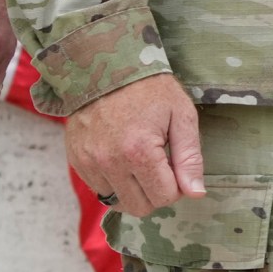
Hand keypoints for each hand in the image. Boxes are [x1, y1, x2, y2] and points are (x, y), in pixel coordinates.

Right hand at [66, 72, 203, 217]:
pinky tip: (120, 156)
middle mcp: (110, 162)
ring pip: (118, 201)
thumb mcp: (181, 114)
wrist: (105, 64)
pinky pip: (99, 189)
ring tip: (138, 159)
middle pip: (140, 207)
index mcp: (139, 151)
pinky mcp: (77, 160)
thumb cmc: (149, 87)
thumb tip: (195, 193)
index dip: (176, 186)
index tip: (174, 164)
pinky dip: (113, 181)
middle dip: (155, 192)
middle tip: (159, 164)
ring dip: (133, 188)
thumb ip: (190, 157)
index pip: (164, 198)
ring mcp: (89, 162)